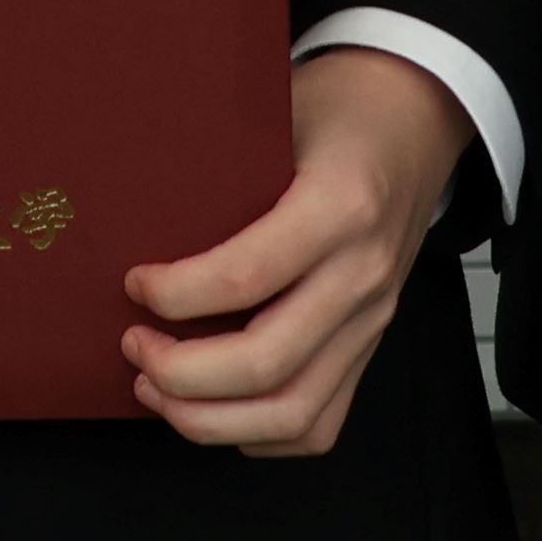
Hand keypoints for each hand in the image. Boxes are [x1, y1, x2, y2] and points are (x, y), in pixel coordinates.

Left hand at [115, 48, 468, 456]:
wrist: (415, 118)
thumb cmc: (337, 109)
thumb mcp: (278, 108)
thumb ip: (221, 159)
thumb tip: (126, 202)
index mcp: (340, 204)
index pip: (247, 276)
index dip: (176, 294)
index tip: (134, 283)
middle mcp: (362, 273)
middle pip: (266, 362)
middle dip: (181, 372)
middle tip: (132, 344)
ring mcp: (373, 319)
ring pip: (293, 411)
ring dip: (211, 417)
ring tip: (156, 387)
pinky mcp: (371, 346)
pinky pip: (319, 423)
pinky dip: (256, 432)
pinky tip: (211, 408)